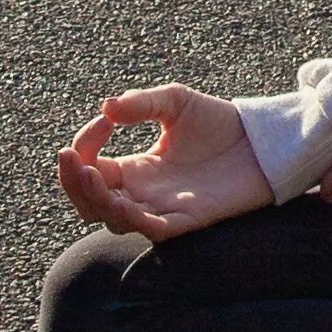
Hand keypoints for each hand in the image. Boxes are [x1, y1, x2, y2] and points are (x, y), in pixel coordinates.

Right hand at [55, 83, 268, 241]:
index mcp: (135, 168)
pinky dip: (132, 220)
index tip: (104, 120)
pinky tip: (123, 200)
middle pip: (90, 201)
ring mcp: (163, 208)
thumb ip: (141, 103)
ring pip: (113, 219)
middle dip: (71, 181)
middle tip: (69, 157)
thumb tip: (106, 107)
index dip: (84, 145)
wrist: (262, 139)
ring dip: (95, 199)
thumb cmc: (219, 123)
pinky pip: (153, 229)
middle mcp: (143, 193)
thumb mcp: (175, 101)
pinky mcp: (189, 219)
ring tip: (89, 174)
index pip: (90, 167)